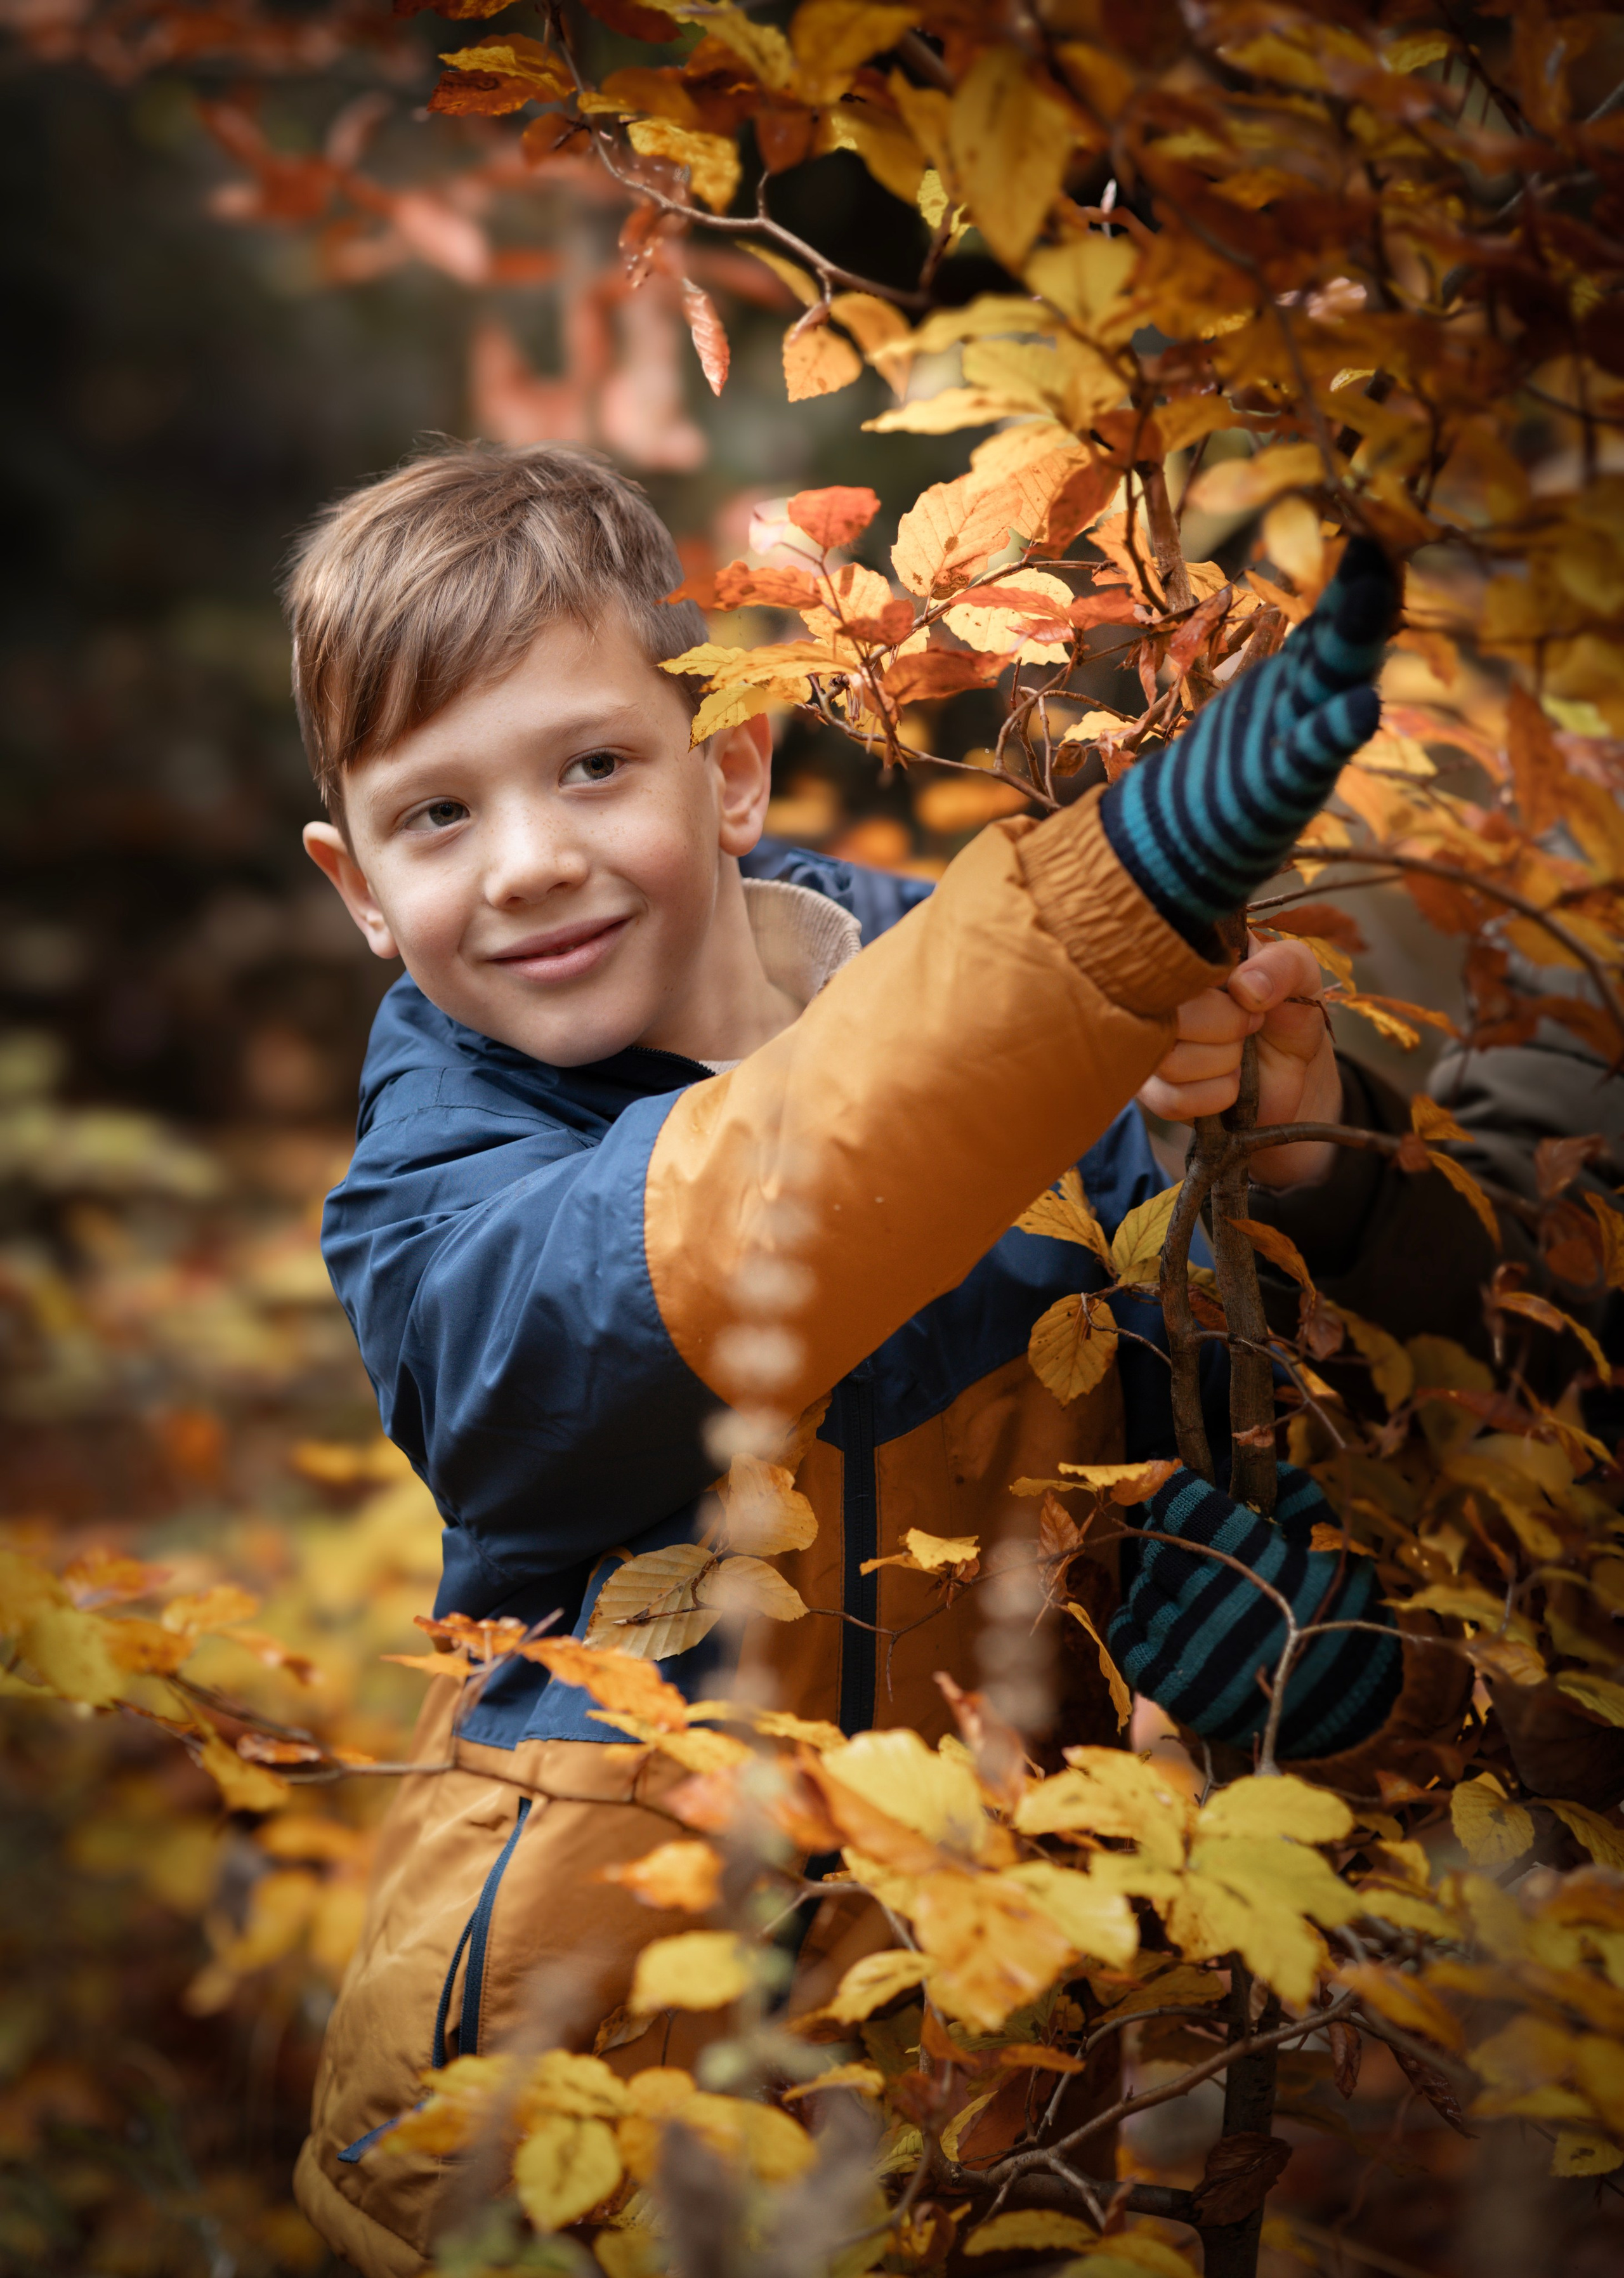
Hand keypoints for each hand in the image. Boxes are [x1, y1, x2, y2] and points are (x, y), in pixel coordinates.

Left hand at [1108, 1464, 1401, 1761]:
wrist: (1354, 1715)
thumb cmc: (1342, 1619)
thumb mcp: (1332, 1548)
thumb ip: (1294, 1495)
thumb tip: (1246, 1458)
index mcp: (1255, 1556)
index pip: (1180, 1500)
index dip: (1173, 1490)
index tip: (1176, 1489)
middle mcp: (1217, 1598)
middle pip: (1158, 1548)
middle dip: (1171, 1543)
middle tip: (1191, 1551)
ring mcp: (1191, 1646)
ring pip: (1142, 1592)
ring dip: (1159, 1588)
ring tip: (1191, 1596)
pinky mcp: (1176, 1687)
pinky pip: (1126, 1639)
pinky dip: (1134, 1625)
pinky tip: (1158, 1622)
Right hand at [1138, 936, 1343, 1187]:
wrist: (1297, 1072)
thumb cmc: (1287, 1013)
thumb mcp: (1300, 975)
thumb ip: (1281, 966)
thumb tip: (1244, 989)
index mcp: (1182, 962)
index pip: (1168, 969)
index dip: (1215, 993)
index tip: (1247, 998)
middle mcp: (1156, 1003)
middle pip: (1168, 1018)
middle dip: (1225, 1028)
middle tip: (1250, 1026)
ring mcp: (1151, 1049)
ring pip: (1169, 1062)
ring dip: (1222, 1063)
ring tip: (1239, 1055)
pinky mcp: (1155, 1093)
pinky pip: (1171, 1100)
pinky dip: (1215, 1096)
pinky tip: (1231, 1083)